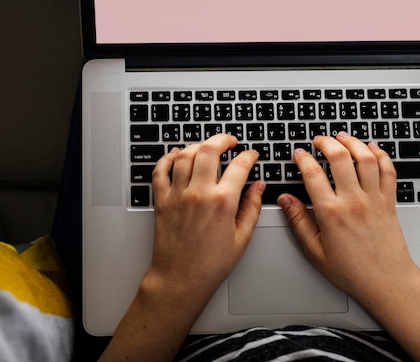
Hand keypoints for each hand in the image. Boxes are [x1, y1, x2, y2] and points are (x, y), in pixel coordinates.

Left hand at [146, 134, 263, 308]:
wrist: (180, 280)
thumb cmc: (210, 264)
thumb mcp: (242, 237)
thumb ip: (252, 207)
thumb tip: (259, 186)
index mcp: (223, 202)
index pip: (239, 165)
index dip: (249, 156)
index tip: (251, 155)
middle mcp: (199, 193)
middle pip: (209, 149)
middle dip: (222, 139)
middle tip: (229, 141)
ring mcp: (178, 195)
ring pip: (185, 155)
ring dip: (198, 146)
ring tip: (207, 148)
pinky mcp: (162, 200)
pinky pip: (160, 170)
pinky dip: (167, 158)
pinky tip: (177, 155)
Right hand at [278, 133, 419, 361]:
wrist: (386, 282)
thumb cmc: (352, 271)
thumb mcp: (315, 251)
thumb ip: (298, 221)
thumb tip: (285, 200)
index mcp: (331, 213)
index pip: (313, 173)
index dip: (303, 158)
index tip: (299, 153)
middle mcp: (353, 201)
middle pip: (340, 157)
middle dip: (326, 142)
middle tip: (319, 140)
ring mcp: (374, 199)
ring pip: (365, 158)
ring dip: (353, 142)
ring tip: (343, 137)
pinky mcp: (389, 201)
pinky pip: (388, 170)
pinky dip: (381, 155)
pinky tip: (372, 149)